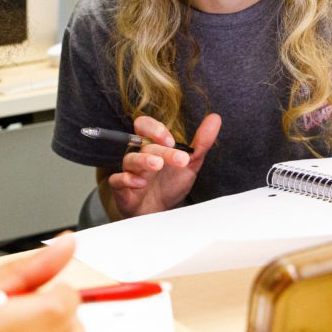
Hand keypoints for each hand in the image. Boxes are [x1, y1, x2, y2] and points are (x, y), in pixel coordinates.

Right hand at [103, 113, 220, 217]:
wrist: (159, 214)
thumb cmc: (169, 186)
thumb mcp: (189, 164)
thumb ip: (201, 143)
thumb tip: (215, 118)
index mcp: (152, 145)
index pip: (144, 126)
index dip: (155, 129)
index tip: (172, 140)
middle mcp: (139, 155)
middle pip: (144, 145)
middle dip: (163, 151)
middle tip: (180, 159)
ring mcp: (129, 171)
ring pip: (130, 159)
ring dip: (144, 160)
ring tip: (157, 165)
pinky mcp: (121, 189)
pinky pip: (117, 180)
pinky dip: (126, 179)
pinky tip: (140, 183)